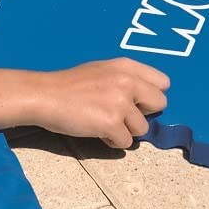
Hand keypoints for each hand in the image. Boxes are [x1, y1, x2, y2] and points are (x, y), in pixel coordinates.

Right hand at [37, 58, 169, 147]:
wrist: (45, 96)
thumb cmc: (69, 85)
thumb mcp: (102, 70)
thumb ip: (126, 79)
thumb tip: (144, 97)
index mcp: (126, 67)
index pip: (163, 82)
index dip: (150, 95)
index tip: (137, 101)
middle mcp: (128, 82)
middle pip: (159, 104)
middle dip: (143, 113)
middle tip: (121, 114)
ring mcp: (121, 103)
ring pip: (142, 128)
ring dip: (125, 130)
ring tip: (103, 122)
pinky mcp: (112, 124)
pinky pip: (125, 142)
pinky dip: (112, 141)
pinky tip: (97, 131)